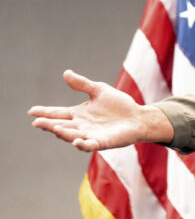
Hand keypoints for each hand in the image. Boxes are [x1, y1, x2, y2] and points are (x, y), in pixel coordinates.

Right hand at [28, 70, 172, 151]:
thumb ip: (82, 84)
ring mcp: (90, 135)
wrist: (137, 116)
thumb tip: (66, 73)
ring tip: (54, 128)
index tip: (31, 110)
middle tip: (37, 122)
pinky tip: (77, 141)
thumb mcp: (99, 90)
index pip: (58, 113)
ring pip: (72, 136)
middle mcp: (81, 126)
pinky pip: (89, 145)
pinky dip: (82, 144)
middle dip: (49, 124)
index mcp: (78, 114)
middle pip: (61, 126)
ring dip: (63, 133)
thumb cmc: (118, 104)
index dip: (45, 112)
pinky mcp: (102, 142)